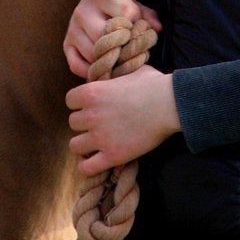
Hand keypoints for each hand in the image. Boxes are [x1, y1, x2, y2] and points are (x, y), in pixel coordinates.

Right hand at [63, 0, 162, 78]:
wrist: (97, 8)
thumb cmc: (120, 9)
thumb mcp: (134, 6)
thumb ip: (147, 15)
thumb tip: (156, 28)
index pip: (126, 13)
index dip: (137, 24)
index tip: (138, 26)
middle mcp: (82, 10)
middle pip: (107, 37)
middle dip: (123, 46)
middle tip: (130, 48)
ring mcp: (72, 28)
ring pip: (93, 54)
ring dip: (110, 61)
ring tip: (120, 58)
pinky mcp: (66, 45)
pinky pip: (77, 66)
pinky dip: (92, 72)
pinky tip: (105, 68)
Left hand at [65, 66, 180, 174]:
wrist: (169, 105)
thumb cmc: (153, 84)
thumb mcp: (128, 72)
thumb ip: (115, 77)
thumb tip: (117, 76)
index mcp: (91, 92)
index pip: (70, 100)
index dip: (80, 103)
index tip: (91, 106)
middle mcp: (91, 114)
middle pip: (72, 123)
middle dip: (84, 124)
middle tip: (99, 124)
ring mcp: (100, 136)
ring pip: (75, 145)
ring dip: (84, 144)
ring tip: (97, 143)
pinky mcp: (112, 155)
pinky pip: (87, 167)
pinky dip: (88, 166)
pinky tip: (97, 161)